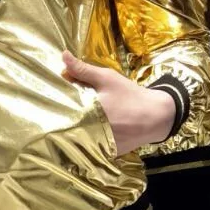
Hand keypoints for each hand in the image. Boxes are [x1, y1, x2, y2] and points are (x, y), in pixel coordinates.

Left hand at [62, 52, 176, 154]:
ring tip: (74, 126)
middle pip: (67, 128)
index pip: (60, 112)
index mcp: (86, 112)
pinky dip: (87, 143)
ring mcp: (98, 146)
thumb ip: (83, 70)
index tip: (53, 103)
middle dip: (64, 121)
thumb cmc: (130, 95)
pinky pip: (90, 150)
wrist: (156, 116)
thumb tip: (63, 56)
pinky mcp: (106, 154)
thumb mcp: (107, 78)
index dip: (55, 108)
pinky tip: (88, 136)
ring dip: (74, 133)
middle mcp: (90, 132)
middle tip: (63, 114)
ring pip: (77, 141)